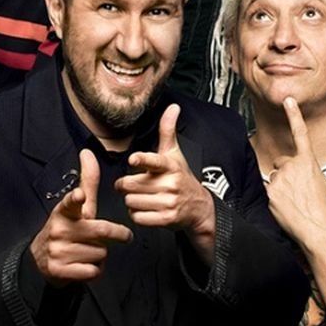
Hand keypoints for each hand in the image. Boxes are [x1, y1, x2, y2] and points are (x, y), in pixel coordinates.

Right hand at [30, 149, 132, 286]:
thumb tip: (87, 152)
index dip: (76, 199)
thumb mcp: (76, 206)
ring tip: (88, 251)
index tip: (80, 196)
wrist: (41, 260)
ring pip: (100, 254)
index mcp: (64, 211)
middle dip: (116, 235)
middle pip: (102, 232)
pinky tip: (83, 265)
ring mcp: (57, 251)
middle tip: (123, 236)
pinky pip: (93, 271)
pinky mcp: (59, 270)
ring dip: (102, 255)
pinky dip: (95, 271)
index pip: (70, 203)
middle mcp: (59, 229)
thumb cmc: (66, 228)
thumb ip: (87, 181)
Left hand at [116, 104, 214, 240]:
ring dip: (131, 201)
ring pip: (132, 201)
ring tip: (141, 197)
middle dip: (126, 186)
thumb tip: (173, 107)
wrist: (199, 206)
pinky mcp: (167, 219)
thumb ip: (168, 130)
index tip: (133, 159)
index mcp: (170, 165)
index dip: (142, 159)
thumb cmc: (181, 177)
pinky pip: (138, 217)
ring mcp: (169, 202)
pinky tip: (145, 209)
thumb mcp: (175, 153)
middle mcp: (170, 183)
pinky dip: (136, 215)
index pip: (154, 161)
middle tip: (132, 185)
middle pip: (131, 184)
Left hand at [264, 97, 325, 247]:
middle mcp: (293, 166)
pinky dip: (275, 199)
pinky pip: (269, 192)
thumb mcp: (322, 183)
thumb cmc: (325, 211)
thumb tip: (297, 174)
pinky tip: (287, 208)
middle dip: (285, 173)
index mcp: (309, 162)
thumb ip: (307, 172)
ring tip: (294, 203)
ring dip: (281, 188)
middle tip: (297, 191)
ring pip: (275, 178)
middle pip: (281, 163)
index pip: (300, 133)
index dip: (294, 115)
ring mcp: (280, 179)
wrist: (320, 230)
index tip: (288, 100)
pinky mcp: (271, 192)